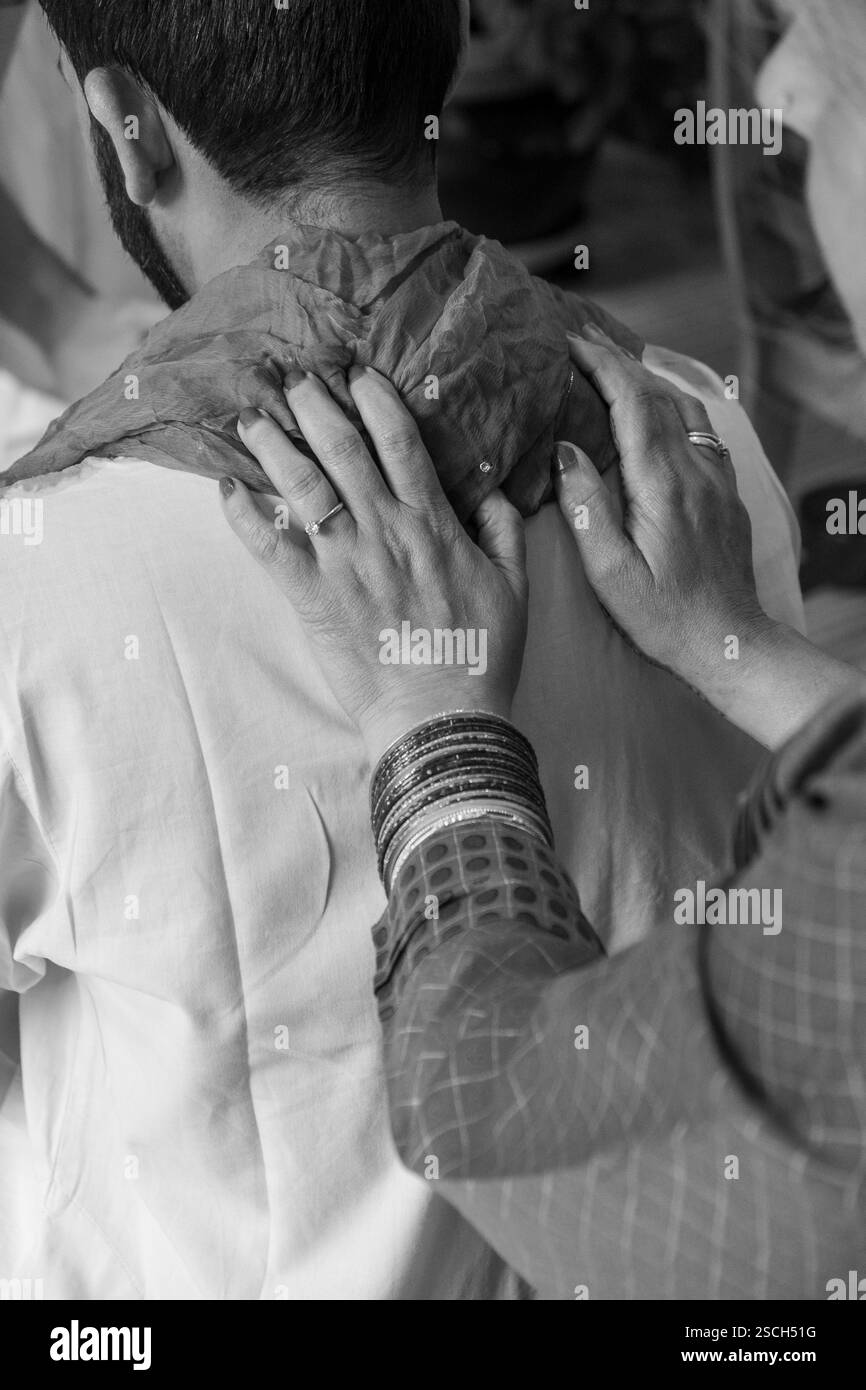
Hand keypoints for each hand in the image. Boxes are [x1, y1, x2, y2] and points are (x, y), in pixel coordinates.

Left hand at [221, 365, 527, 762]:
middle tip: (288, 374)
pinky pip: (270, 548)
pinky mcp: (315, 599)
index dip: (374, 398)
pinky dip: (245, 515)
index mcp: (433, 523)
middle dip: (312, 404)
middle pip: (341, 449)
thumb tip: (490, 486)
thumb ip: (504, 528)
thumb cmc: (482, 656)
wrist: (443, 718)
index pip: (399, 441)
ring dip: (272, 444)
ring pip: (302, 486)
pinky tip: (227, 488)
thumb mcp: (514, 585)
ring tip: (249, 414)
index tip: (355, 371)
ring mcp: (346, 564)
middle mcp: (386, 531)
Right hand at [555, 323, 767, 680]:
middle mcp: (695, 469)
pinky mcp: (725, 491)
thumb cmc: (662, 615)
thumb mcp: (609, 571)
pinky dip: (672, 403)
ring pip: (684, 405)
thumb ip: (585, 507)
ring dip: (648, 377)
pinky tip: (658, 408)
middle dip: (618, 359)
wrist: (727, 640)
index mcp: (662, 483)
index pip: (632, 401)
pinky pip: (699, 428)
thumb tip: (564, 450)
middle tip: (582, 337)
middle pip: (657, 393)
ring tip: (615, 364)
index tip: (569, 341)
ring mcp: (716, 477)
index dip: (601, 363)